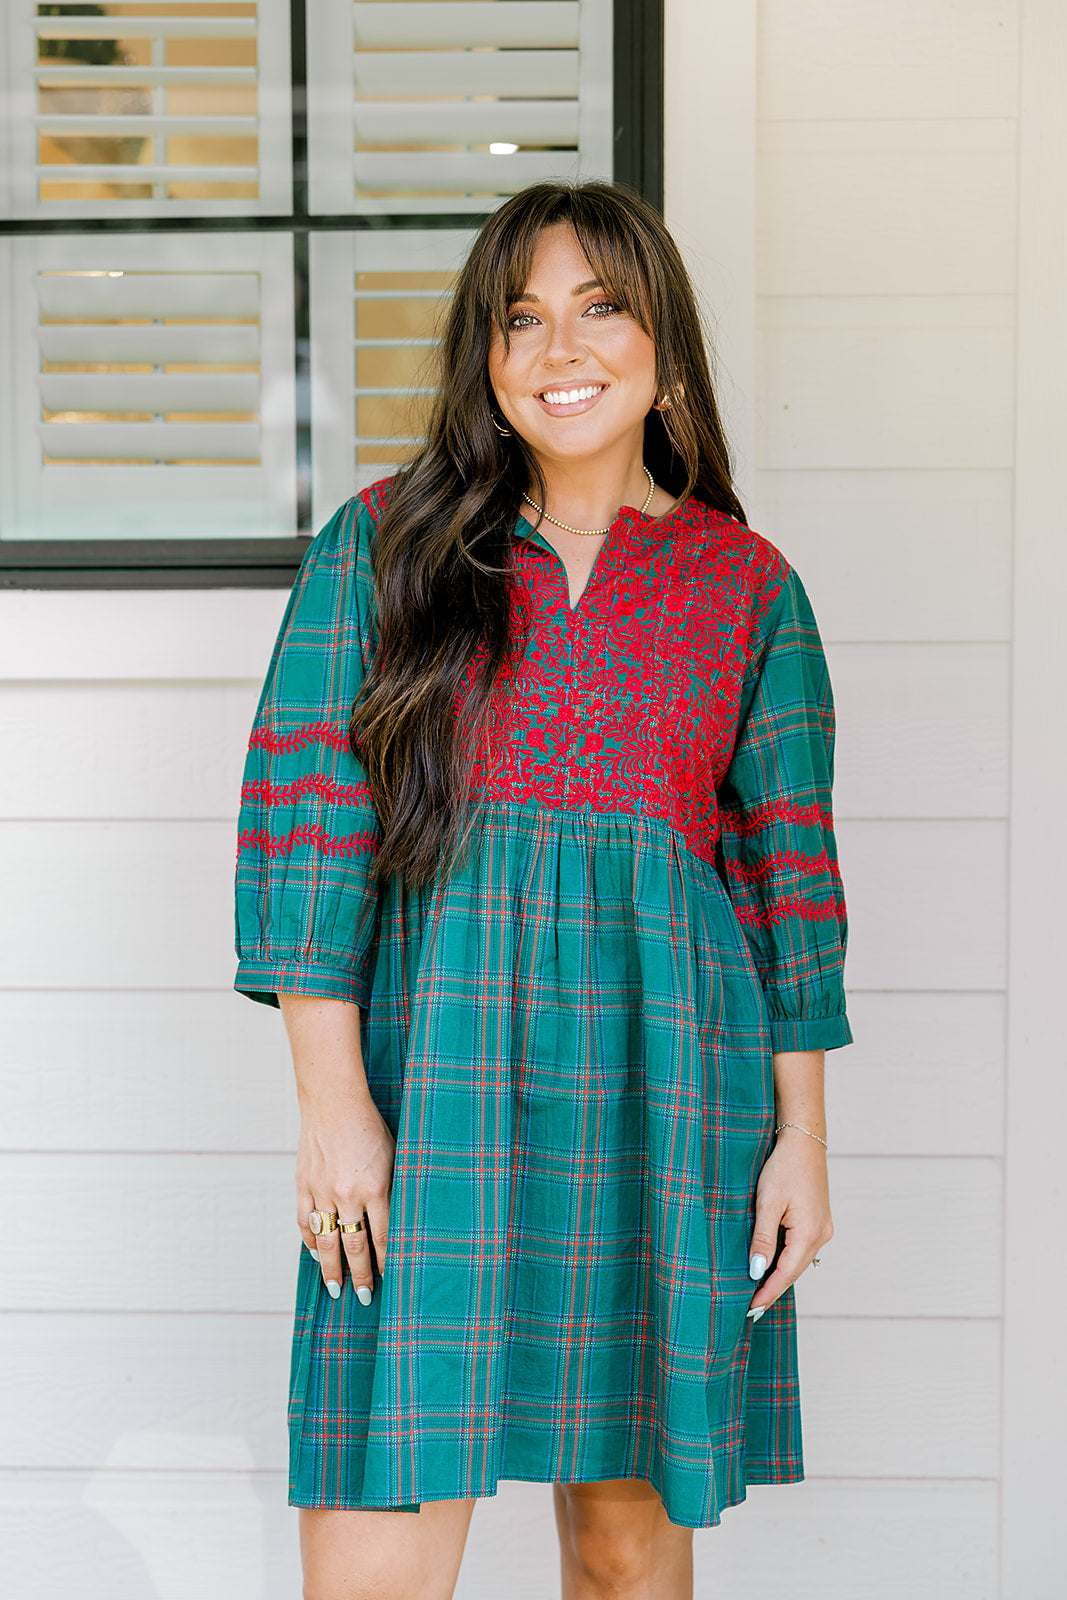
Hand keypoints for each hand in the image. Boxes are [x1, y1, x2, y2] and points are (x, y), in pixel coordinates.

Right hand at [296, 1088, 395, 1305]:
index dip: (386, 1263)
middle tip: (364, 1297)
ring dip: (331, 1268)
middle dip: (360, 1275)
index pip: (383, 1238)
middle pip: (354, 1247)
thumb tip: (400, 1220)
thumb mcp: (394, 1155)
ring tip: (336, 1288)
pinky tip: (317, 1255)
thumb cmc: (370, 1125)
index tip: (389, 1280)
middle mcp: (348, 1194)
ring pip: (327, 1241)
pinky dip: (310, 1242)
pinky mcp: (304, 1184)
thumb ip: (394, 1188)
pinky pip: (305, 1222)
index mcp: (376, 1188)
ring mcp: (322, 1191)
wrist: (334, 1101)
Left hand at [747, 1128, 831, 1316]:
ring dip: (779, 1274)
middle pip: (793, 1271)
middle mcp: (821, 1235)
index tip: (750, 1310)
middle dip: (772, 1288)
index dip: (767, 1293)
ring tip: (757, 1289)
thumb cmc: (783, 1168)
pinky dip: (785, 1258)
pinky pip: (800, 1248)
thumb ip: (763, 1239)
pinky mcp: (818, 1221)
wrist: (803, 1141)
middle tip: (751, 1307)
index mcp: (810, 1234)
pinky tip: (771, 1263)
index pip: (785, 1274)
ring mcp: (822, 1229)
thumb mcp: (767, 1203)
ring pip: (797, 1260)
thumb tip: (757, 1272)